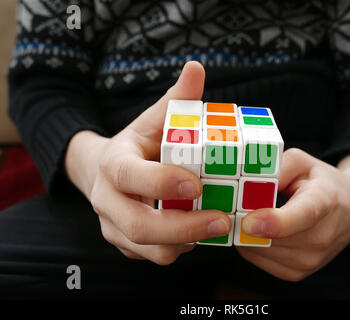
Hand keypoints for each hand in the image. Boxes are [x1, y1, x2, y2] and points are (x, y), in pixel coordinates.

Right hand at [65, 62, 231, 264]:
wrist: (106, 171)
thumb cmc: (138, 144)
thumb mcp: (153, 120)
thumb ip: (175, 100)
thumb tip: (197, 68)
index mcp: (113, 163)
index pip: (129, 176)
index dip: (161, 183)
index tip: (197, 184)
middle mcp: (106, 199)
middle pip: (138, 225)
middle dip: (184, 227)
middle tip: (222, 220)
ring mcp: (112, 226)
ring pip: (147, 248)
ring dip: (186, 242)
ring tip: (216, 226)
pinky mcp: (123, 243)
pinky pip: (152, 256)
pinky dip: (179, 249)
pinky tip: (198, 234)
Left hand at [236, 148, 349, 280]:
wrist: (349, 209)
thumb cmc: (319, 182)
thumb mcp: (300, 162)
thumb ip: (275, 169)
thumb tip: (250, 186)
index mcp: (324, 201)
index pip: (302, 216)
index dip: (274, 222)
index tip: (249, 222)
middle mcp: (322, 236)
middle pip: (273, 238)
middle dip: (245, 223)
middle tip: (238, 204)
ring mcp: (312, 259)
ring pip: (260, 250)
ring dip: (246, 234)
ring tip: (253, 214)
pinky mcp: (298, 273)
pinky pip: (259, 260)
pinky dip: (250, 245)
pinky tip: (257, 230)